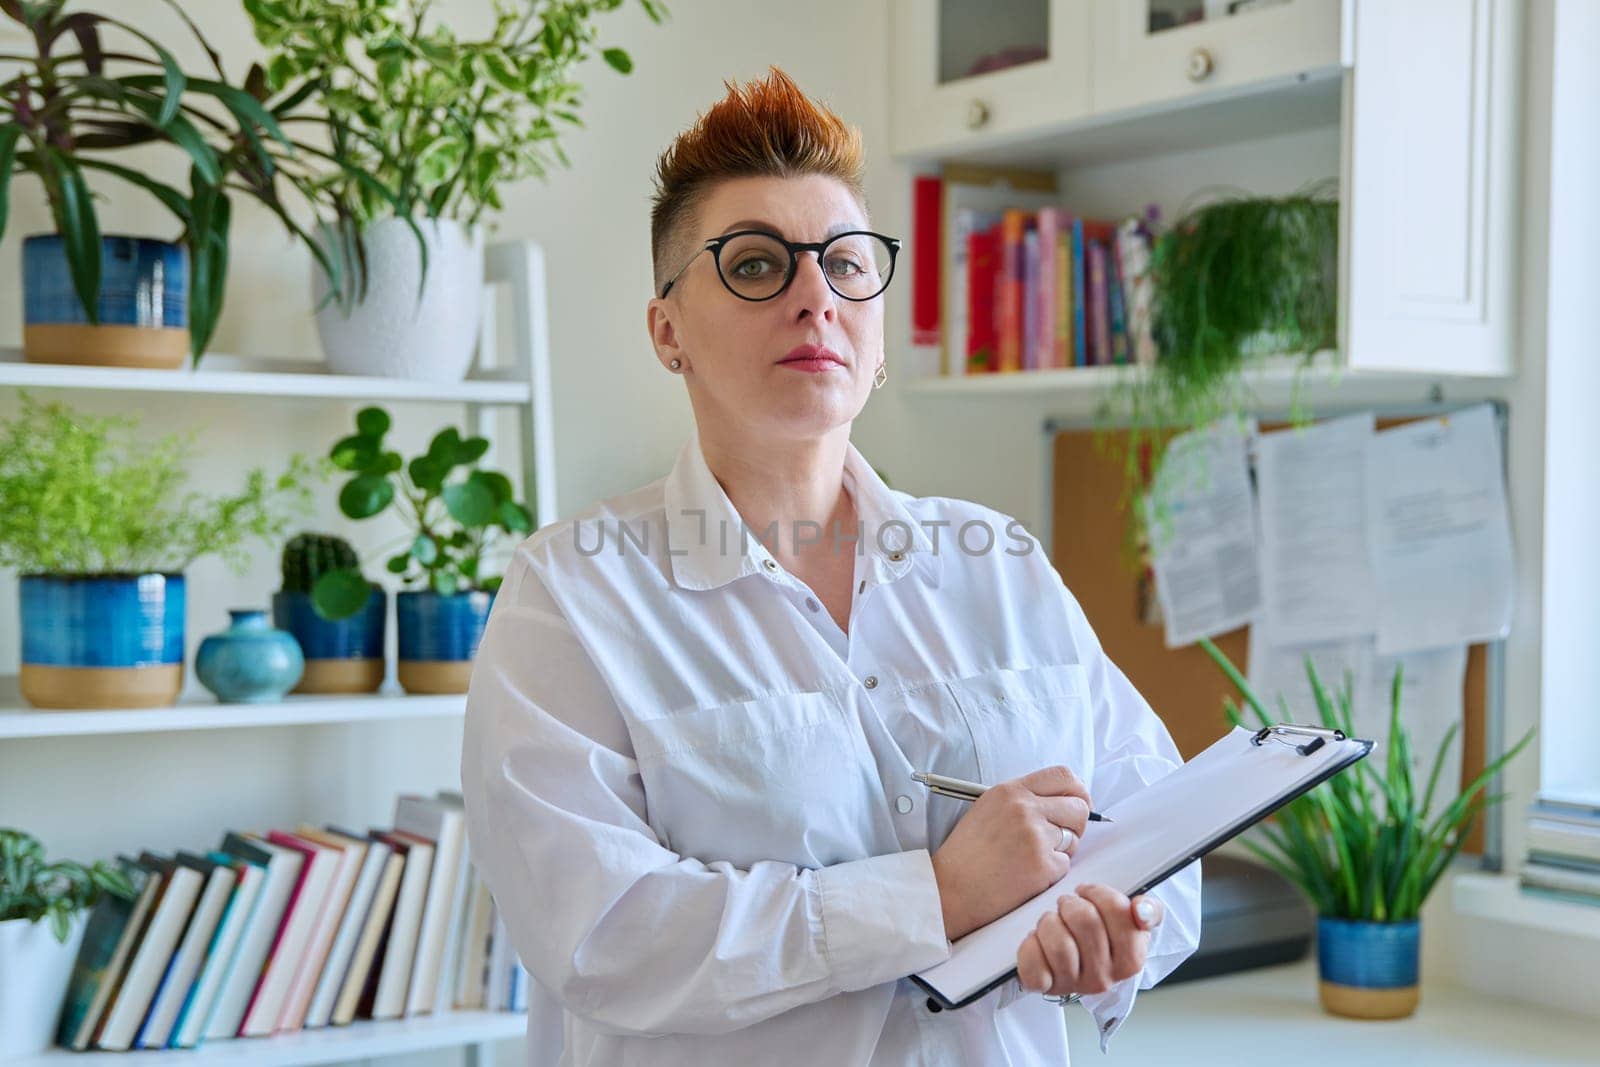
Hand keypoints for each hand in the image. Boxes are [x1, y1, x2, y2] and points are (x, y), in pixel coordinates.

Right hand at [929, 765, 1091, 940]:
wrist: (950, 889)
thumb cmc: (967, 853)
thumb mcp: (988, 808)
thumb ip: (1023, 799)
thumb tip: (1063, 801)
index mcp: (1011, 790)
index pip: (1063, 776)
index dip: (1078, 791)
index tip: (1078, 804)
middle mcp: (1025, 808)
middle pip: (1079, 806)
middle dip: (1076, 824)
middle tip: (1061, 838)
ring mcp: (1035, 836)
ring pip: (1074, 837)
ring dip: (1062, 849)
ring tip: (1032, 858)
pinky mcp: (1042, 865)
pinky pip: (1066, 864)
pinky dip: (1052, 872)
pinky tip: (1027, 874)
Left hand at [1015, 885, 1163, 997]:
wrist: (1073, 965)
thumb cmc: (1101, 936)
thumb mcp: (1130, 923)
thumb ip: (1149, 911)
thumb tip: (1142, 910)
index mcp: (1131, 959)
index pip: (1118, 910)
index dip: (1098, 893)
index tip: (1087, 892)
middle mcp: (1104, 977)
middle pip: (1085, 920)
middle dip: (1071, 904)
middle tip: (1067, 907)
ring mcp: (1074, 985)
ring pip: (1058, 940)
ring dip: (1049, 921)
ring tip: (1052, 923)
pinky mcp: (1046, 987)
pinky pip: (1033, 964)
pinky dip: (1030, 945)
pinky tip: (1037, 940)